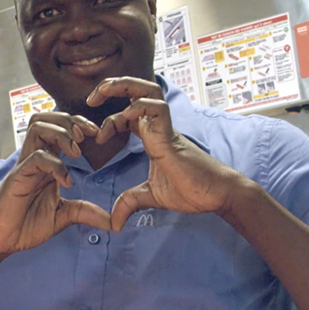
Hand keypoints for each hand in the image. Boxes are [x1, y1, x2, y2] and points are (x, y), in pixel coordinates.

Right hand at [0, 112, 114, 255]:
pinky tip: (66, 182)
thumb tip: (112, 222)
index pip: (59, 129)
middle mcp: (35, 159)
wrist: (0, 241)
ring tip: (76, 152)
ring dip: (61, 134)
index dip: (79, 125)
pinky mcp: (17, 177)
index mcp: (46, 163)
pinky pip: (36, 158)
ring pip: (38, 128)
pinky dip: (55, 165)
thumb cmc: (24, 225)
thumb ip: (85, 212)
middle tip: (89, 135)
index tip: (97, 134)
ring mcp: (24, 166)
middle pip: (47, 119)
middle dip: (71, 121)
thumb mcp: (62, 216)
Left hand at [87, 77, 253, 230]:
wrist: (217, 196)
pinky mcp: (171, 135)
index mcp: (153, 135)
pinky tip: (119, 121)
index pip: (128, 112)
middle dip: (112, 86)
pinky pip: (155, 107)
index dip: (109, 118)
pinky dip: (135, 107)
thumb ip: (130, 203)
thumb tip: (114, 223)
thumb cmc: (192, 191)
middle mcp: (158, 126)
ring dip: (121, 86)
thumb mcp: (151, 197)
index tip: (96, 138)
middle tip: (90, 97)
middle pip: (137, 90)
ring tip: (99, 95)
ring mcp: (165, 128)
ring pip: (146, 89)